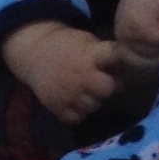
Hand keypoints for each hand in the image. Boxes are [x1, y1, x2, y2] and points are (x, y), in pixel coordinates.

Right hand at [1, 16, 125, 126]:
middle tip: (100, 81)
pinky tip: (75, 101)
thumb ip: (106, 57)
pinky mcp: (57, 108)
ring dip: (93, 100)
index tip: (114, 60)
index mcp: (89, 56)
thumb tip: (122, 78)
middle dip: (107, 85)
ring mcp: (68, 94)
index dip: (118, 59)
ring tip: (86, 91)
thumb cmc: (67, 46)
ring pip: (93, 106)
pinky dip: (79, 112)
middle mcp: (81, 77)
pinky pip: (77, 117)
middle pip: (107, 89)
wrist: (36, 54)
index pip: (116, 56)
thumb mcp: (88, 42)